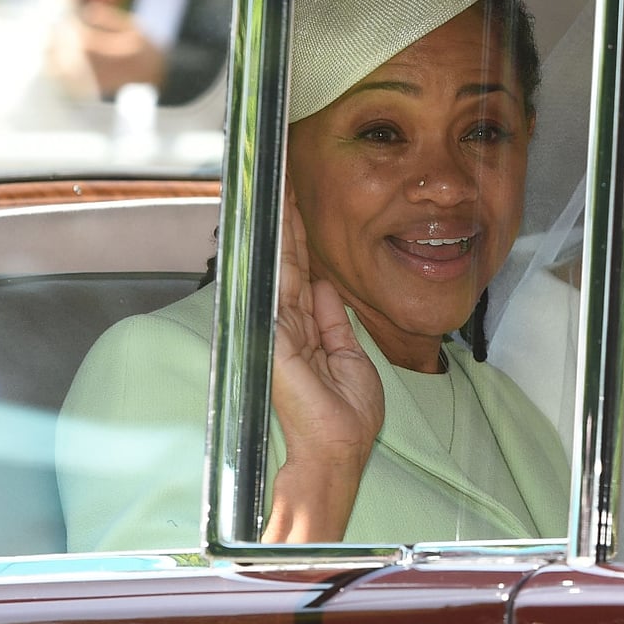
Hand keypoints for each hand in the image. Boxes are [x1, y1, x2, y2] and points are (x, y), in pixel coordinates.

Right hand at [263, 188, 383, 541]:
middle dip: (286, 218)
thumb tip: (327, 287)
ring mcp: (276, 326)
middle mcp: (285, 323)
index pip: (302, 274)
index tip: (296, 204)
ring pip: (280, 262)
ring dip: (280, 223)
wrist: (337, 449)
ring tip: (278, 183)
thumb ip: (335, 321)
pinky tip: (275, 224)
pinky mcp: (273, 333)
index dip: (300, 239)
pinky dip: (277, 252)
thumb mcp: (350, 357)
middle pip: (287, 260)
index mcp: (306, 331)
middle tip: (281, 175)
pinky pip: (277, 282)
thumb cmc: (346, 416)